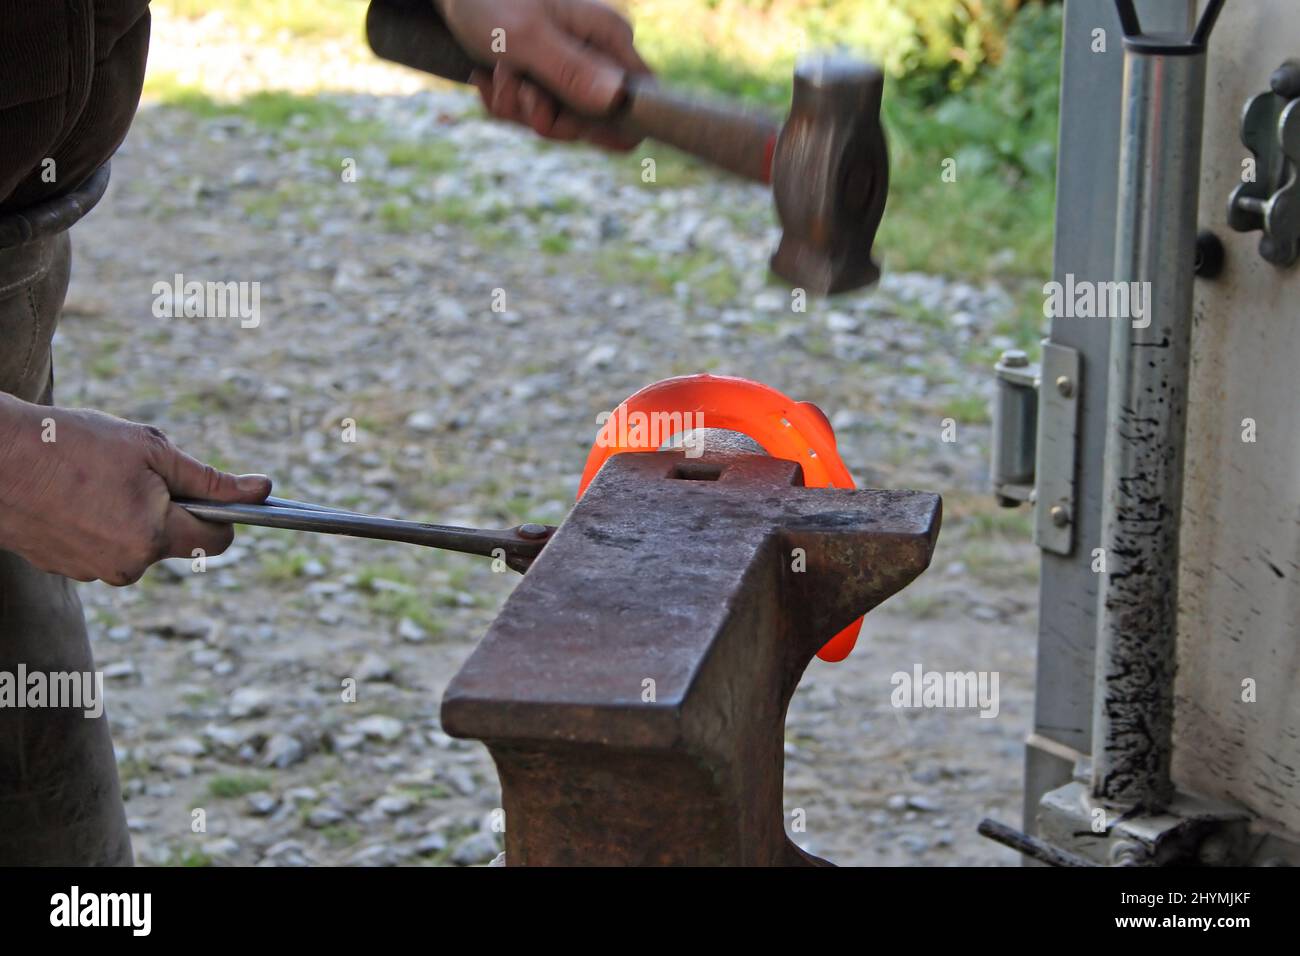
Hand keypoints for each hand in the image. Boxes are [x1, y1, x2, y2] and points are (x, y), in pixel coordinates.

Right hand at [0, 394, 270, 585]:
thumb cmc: (71, 445)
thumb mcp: (151, 450)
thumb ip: (210, 480)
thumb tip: (263, 490)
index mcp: (154, 537)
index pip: (219, 541)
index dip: (225, 515)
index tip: (217, 493)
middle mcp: (127, 566)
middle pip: (177, 540)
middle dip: (171, 509)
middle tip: (138, 472)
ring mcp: (93, 572)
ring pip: (139, 543)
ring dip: (134, 515)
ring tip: (98, 481)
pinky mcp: (67, 568)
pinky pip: (105, 546)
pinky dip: (102, 523)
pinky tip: (76, 496)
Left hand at [438, 0, 650, 148]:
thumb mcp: (527, 37)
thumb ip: (571, 71)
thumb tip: (616, 100)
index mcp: (610, 39)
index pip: (639, 102)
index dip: (607, 126)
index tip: (562, 116)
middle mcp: (598, 59)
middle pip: (591, 124)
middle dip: (544, 115)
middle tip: (516, 86)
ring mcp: (572, 73)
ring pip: (556, 123)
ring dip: (517, 108)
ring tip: (495, 73)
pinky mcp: (546, 82)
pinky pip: (532, 116)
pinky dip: (505, 105)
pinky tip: (486, 78)